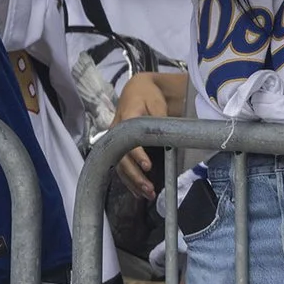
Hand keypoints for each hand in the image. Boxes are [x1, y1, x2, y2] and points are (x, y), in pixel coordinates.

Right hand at [112, 71, 175, 201]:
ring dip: (132, 182)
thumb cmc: (148, 95)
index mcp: (126, 119)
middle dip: (135, 176)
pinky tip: (137, 191)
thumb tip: (168, 136)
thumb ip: (160, 119)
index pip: (129, 141)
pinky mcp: (118, 145)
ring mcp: (115, 140)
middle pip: (122, 158)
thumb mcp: (157, 103)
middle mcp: (117, 132)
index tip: (147, 166)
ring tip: (145, 194)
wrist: (137, 88)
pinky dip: (128, 179)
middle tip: (149, 188)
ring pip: (119, 165)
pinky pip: (120, 165)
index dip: (138, 155)